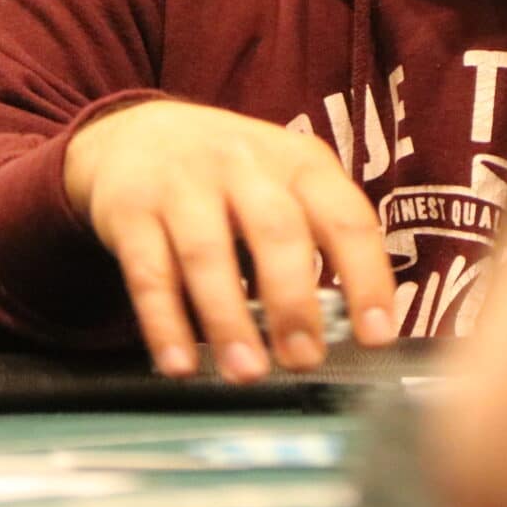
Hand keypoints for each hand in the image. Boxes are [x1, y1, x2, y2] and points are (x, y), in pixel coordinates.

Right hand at [64, 101, 398, 381]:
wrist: (138, 133)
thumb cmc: (231, 175)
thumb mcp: (282, 181)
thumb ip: (314, 238)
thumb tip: (347, 327)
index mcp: (297, 162)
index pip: (344, 217)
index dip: (366, 277)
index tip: (377, 335)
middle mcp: (242, 164)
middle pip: (276, 231)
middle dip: (293, 301)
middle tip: (304, 359)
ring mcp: (182, 184)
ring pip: (207, 254)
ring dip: (229, 320)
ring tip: (247, 373)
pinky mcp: (130, 210)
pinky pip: (149, 273)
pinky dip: (164, 323)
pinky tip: (180, 364)